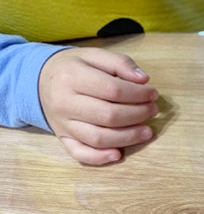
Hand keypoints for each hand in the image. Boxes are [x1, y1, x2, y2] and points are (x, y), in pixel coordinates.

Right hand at [39, 48, 159, 164]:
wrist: (39, 80)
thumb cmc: (74, 68)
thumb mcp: (94, 56)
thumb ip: (120, 63)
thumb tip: (143, 79)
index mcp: (72, 77)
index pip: (112, 90)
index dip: (138, 94)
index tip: (153, 93)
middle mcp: (64, 102)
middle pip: (108, 116)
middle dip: (138, 115)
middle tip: (153, 110)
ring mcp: (62, 123)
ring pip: (98, 138)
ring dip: (128, 138)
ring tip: (147, 131)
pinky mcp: (62, 138)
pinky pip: (80, 153)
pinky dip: (100, 157)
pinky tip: (118, 154)